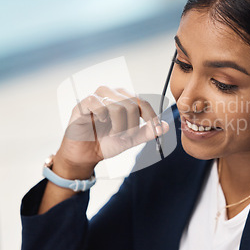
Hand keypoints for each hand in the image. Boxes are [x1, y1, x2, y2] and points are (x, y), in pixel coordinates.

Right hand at [53, 86, 168, 178]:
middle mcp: (112, 94)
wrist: (85, 155)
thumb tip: (166, 126)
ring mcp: (98, 97)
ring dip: (119, 125)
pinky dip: (102, 116)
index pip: (143, 101)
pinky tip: (100, 122)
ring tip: (113, 133)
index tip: (156, 130)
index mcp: (124, 100)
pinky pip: (98, 103)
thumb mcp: (130, 139)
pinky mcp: (83, 103)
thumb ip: (147, 132)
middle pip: (133, 104)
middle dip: (132, 125)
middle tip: (124, 136)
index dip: (151, 116)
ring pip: (118, 105)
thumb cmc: (105, 143)